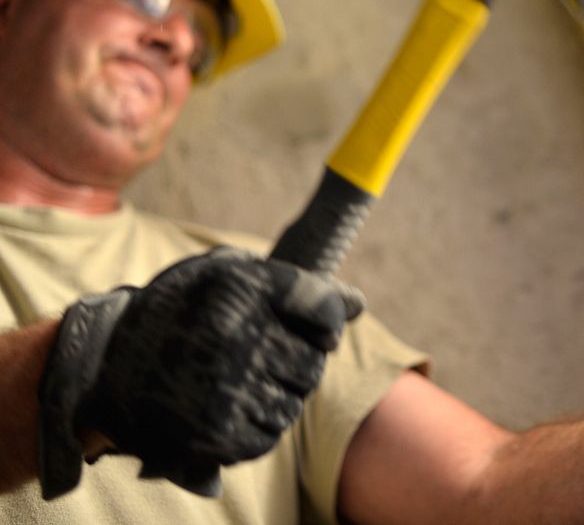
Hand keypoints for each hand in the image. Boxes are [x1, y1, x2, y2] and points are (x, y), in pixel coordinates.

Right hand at [37, 247, 363, 499]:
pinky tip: (229, 406)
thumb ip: (294, 285)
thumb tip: (358, 304)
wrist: (102, 362)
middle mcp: (235, 332)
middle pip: (312, 362)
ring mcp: (224, 384)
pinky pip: (269, 433)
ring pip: (295, 400)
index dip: (327, 323)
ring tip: (240, 382)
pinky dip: (258, 425)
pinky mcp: (214, 430)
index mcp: (241, 283)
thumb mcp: (226, 274)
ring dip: (278, 396)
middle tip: (263, 358)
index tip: (313, 330)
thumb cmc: (178, 310)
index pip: (325, 308)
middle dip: (298, 363)